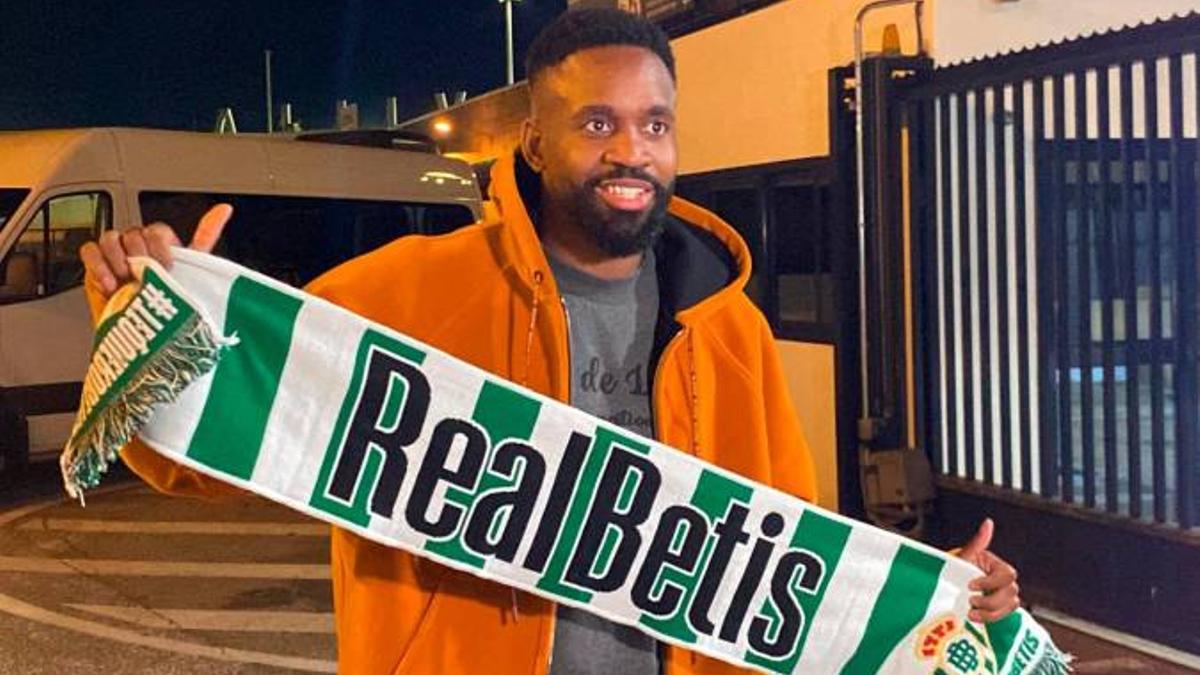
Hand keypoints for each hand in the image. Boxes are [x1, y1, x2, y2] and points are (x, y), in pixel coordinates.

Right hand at [80, 204, 232, 299]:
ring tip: (128, 278)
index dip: (161, 244)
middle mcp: (139, 250)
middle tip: (146, 274)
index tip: (167, 265)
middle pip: (133, 232)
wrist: (146, 339)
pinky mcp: (95, 267)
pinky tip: (111, 283)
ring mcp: (116, 257)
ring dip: (119, 258)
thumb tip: (224, 209)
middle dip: (141, 253)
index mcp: (162, 248)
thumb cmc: (171, 307)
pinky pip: (90, 251)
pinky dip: (98, 264)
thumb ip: (205, 238)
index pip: (157, 229)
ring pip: (110, 237)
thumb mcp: (194, 272)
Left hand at [957, 518, 1019, 622]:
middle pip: (1011, 593)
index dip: (991, 582)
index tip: (970, 585)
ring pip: (1009, 606)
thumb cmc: (957, 568)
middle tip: (970, 599)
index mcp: (998, 567)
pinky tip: (974, 616)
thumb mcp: (965, 555)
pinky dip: (989, 618)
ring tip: (971, 611)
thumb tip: (988, 522)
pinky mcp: (998, 610)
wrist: (948, 585)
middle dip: (990, 599)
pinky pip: (1002, 616)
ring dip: (990, 611)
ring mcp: (1003, 596)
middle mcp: (1004, 582)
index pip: (1008, 575)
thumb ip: (978, 542)